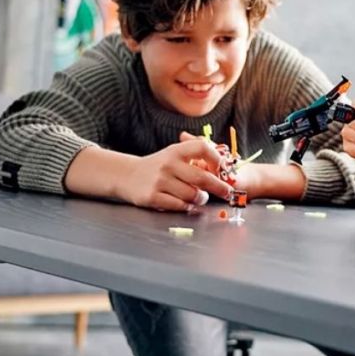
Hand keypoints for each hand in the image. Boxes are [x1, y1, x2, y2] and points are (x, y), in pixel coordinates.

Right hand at [118, 138, 232, 210]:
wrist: (127, 175)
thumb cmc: (158, 165)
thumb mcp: (173, 153)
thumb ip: (195, 153)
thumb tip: (223, 160)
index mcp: (176, 151)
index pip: (202, 148)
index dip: (216, 159)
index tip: (222, 169)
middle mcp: (168, 164)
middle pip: (202, 178)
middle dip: (219, 187)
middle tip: (226, 192)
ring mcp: (160, 181)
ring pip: (192, 195)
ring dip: (201, 199)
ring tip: (201, 198)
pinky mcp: (152, 197)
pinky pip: (179, 205)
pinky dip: (187, 207)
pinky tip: (189, 205)